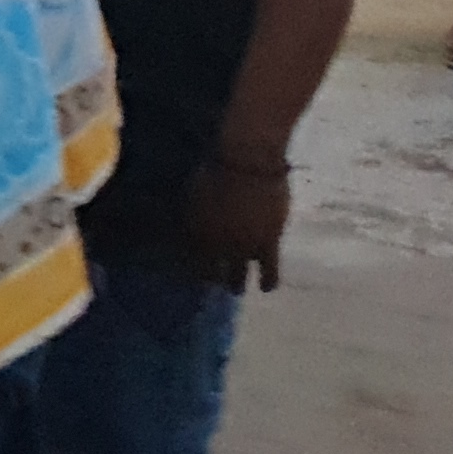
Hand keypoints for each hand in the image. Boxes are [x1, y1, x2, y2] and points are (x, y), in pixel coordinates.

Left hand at [183, 159, 290, 291]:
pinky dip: (268, 281)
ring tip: (235, 290)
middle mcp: (216, 246)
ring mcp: (242, 248)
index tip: (189, 273)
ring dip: (235, 285)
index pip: (187, 259)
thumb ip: (188, 212)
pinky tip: (266, 288)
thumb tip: (183, 224)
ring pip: (237, 277)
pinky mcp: (268, 244)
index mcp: (193, 232)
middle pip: (210, 273)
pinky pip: (269, 271)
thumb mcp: (191, 192)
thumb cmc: (214, 168)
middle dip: (211, 280)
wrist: (247, 163)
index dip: (188, 268)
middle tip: (213, 282)